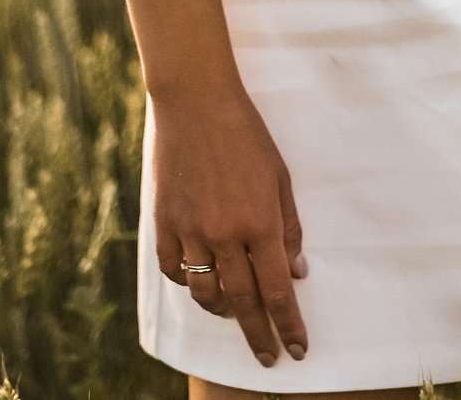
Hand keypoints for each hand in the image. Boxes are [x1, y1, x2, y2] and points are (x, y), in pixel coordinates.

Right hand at [150, 88, 310, 366]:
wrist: (197, 104)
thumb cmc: (247, 137)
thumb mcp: (280, 179)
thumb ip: (288, 229)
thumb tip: (296, 272)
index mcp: (260, 222)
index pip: (277, 291)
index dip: (288, 325)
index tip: (296, 349)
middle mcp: (224, 234)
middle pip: (243, 302)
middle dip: (258, 335)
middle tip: (267, 356)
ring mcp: (191, 230)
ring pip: (205, 293)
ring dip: (223, 310)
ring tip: (235, 312)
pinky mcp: (165, 222)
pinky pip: (175, 270)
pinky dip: (189, 283)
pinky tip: (200, 281)